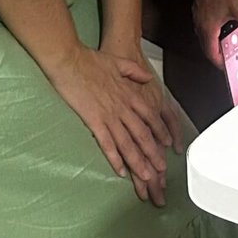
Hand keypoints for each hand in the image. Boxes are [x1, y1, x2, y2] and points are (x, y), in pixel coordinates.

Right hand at [46, 45, 179, 199]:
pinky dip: (114, 158)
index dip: (160, 131)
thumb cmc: (91, 61)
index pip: (150, 117)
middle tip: (162, 170)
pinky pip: (107, 144)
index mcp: (130, 94)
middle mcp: (123, 107)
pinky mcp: (93, 121)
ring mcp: (109, 116)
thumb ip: (135, 72)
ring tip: (147, 177)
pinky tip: (120, 171)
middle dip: (153, 154)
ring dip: (138, 161)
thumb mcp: (119, 62)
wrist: (70, 61)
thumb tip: (148, 78)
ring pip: (128, 143)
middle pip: (142, 134)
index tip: (167, 144)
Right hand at [193, 0, 237, 68]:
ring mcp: (199, 13)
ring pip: (207, 33)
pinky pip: (208, 22)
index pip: (211, 54)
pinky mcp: (202, 4)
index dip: (220, 63)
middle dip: (220, 52)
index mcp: (208, 27)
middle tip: (231, 55)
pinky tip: (227, 21)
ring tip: (231, 39)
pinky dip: (217, 27)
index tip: (228, 68)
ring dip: (218, 39)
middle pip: (208, 45)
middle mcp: (200, 22)